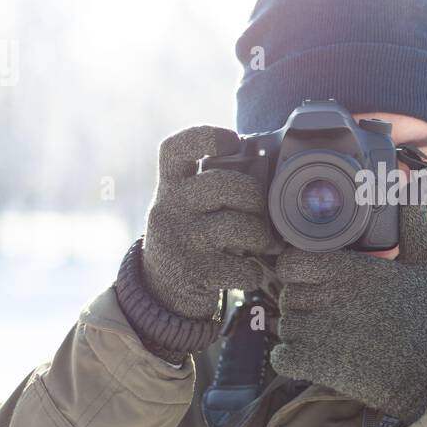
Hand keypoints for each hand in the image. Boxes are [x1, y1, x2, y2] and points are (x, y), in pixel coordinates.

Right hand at [141, 125, 276, 319]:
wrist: (160, 289)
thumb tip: (266, 165)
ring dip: (260, 236)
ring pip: (237, 226)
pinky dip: (253, 272)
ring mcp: (179, 241)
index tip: (233, 140)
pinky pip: (241, 267)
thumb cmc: (190, 235)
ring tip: (261, 243)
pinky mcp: (192, 272)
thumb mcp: (188, 205)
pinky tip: (247, 272)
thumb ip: (213, 184)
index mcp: (169, 186)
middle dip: (253, 195)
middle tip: (259, 209)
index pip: (175, 148)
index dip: (206, 136)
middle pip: (221, 184)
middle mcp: (168, 209)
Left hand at [271, 199, 426, 425]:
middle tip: (324, 305)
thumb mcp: (425, 265)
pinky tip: (315, 354)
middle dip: (301, 297)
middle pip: (287, 292)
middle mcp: (331, 299)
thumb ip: (412, 223)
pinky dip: (291, 357)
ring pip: (285, 324)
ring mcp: (322, 334)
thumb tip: (414, 181)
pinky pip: (282, 357)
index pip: (293, 260)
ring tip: (325, 330)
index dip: (296, 266)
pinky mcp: (319, 366)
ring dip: (298, 327)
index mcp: (351, 271)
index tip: (312, 274)